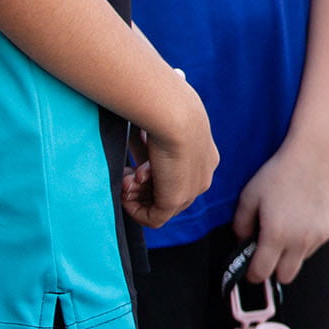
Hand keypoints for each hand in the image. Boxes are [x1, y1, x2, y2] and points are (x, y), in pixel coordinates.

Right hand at [123, 81, 217, 228]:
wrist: (173, 113)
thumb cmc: (163, 110)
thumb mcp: (157, 131)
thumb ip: (148, 150)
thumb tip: (134, 166)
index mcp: (203, 156)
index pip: (177, 177)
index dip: (151, 175)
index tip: (134, 164)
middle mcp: (203, 175)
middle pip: (169, 193)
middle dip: (142, 187)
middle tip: (126, 172)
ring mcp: (192, 189)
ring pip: (161, 206)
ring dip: (135, 195)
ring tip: (126, 175)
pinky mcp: (176, 199)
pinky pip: (153, 218)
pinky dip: (134, 208)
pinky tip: (125, 189)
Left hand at [233, 142, 328, 284]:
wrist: (316, 155)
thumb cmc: (279, 173)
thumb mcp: (249, 195)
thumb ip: (240, 224)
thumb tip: (242, 242)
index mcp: (276, 235)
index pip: (261, 273)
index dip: (252, 273)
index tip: (250, 267)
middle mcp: (299, 241)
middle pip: (284, 277)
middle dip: (274, 269)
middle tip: (268, 252)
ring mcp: (318, 236)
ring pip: (301, 260)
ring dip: (291, 253)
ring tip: (288, 226)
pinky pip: (314, 244)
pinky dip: (306, 239)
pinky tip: (304, 216)